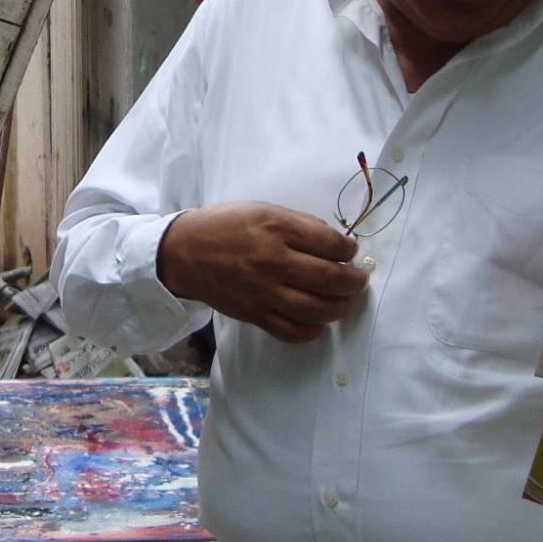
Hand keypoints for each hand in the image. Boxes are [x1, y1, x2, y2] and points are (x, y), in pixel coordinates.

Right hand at [156, 202, 368, 344]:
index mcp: (277, 228)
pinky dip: (314, 330)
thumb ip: (299, 224)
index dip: (349, 250)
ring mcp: (264, 292)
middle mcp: (273, 262)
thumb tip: (334, 243)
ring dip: (341, 307)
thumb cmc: (224, 226)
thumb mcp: (262, 210)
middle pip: (331, 279)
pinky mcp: (254, 315)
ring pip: (318, 310)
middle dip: (355, 281)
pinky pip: (293, 331)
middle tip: (359, 279)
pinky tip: (320, 321)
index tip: (350, 251)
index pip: (331, 244)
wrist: (183, 252)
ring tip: (346, 300)